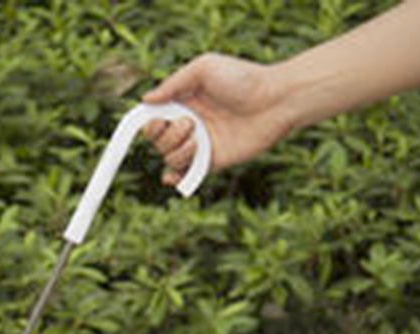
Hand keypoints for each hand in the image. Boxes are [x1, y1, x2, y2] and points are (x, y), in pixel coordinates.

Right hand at [143, 53, 295, 184]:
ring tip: (198, 141)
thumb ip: (173, 83)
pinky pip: (185, 176)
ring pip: (169, 159)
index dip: (150, 124)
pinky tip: (174, 177)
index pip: (153, 120)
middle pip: (158, 142)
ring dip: (178, 152)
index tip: (158, 121)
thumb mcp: (205, 68)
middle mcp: (189, 124)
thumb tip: (145, 100)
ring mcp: (199, 144)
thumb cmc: (243, 79)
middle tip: (191, 123)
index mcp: (183, 102)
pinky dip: (175, 179)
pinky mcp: (211, 162)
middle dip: (169, 135)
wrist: (275, 101)